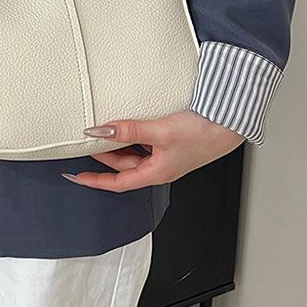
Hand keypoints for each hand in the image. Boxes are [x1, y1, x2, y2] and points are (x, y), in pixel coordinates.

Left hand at [61, 112, 244, 191]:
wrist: (230, 123)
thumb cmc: (204, 133)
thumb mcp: (160, 131)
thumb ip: (129, 130)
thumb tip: (101, 130)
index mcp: (156, 172)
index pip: (118, 183)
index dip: (95, 181)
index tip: (77, 177)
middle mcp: (160, 167)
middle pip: (124, 166)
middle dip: (104, 156)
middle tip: (88, 142)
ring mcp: (166, 155)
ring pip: (134, 153)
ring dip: (118, 144)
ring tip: (104, 131)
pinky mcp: (173, 143)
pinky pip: (145, 143)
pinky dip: (133, 135)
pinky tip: (129, 124)